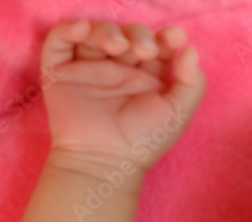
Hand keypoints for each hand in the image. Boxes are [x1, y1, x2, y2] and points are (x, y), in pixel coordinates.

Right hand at [40, 20, 206, 172]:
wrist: (106, 162)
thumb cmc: (143, 142)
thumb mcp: (178, 114)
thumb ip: (192, 82)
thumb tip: (189, 49)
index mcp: (147, 78)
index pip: (156, 46)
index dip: (165, 37)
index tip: (173, 38)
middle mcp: (119, 71)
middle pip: (128, 36)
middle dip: (139, 35)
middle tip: (146, 50)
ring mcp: (89, 70)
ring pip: (96, 34)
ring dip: (107, 31)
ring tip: (118, 46)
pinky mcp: (61, 74)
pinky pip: (59, 42)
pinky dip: (68, 29)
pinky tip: (82, 29)